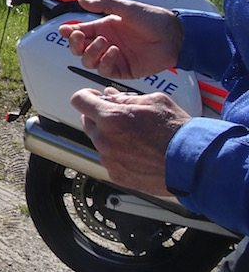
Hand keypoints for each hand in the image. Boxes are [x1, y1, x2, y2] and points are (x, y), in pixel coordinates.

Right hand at [58, 0, 183, 78]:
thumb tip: (83, 1)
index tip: (66, 30)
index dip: (70, 32)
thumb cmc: (154, 20)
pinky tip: (114, 52)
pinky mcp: (123, 69)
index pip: (80, 32)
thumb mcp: (127, 8)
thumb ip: (103, 4)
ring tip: (104, 43)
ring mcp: (113, 57)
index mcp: (105, 28)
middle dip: (75, 44)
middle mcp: (107, 43)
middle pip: (79, 49)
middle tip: (80, 37)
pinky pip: (105, 70)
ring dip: (91, 52)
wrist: (174, 37)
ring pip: (89, 61)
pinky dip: (105, 62)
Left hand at [70, 87, 189, 195]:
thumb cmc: (178, 133)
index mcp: (111, 117)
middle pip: (87, 122)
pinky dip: (118, 155)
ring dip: (110, 137)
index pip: (79, 100)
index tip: (92, 97)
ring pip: (99, 142)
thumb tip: (110, 96)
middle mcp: (105, 139)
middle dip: (100, 116)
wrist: (193, 163)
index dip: (86, 96)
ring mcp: (109, 159)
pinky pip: (109, 160)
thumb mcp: (154, 101)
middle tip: (120, 116)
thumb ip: (126, 98)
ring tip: (136, 137)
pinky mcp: (117, 175)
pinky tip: (138, 153)